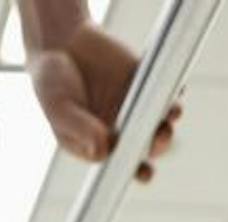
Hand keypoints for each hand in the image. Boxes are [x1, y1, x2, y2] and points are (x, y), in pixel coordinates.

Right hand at [27, 23, 180, 180]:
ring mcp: (133, 104)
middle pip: (145, 144)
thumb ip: (79, 129)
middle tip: (160, 136)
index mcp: (95, 144)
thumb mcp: (59, 107)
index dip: (134, 170)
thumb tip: (104, 150)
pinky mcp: (143, 80)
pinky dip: (173, 89)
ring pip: (158, 119)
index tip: (144, 171)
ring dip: (169, 119)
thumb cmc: (51, 82)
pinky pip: (163, 88)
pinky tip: (177, 89)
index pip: (120, 164)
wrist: (60, 43)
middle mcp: (117, 128)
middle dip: (157, 144)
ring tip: (172, 113)